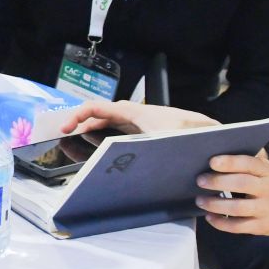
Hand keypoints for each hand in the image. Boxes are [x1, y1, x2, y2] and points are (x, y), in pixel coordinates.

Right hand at [61, 100, 216, 136]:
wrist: (206, 132)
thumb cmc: (185, 132)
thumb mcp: (157, 141)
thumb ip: (136, 148)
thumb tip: (116, 161)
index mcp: (131, 112)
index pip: (95, 107)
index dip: (76, 116)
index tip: (65, 128)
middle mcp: (130, 114)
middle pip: (97, 115)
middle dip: (78, 124)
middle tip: (63, 137)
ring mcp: (135, 122)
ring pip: (104, 123)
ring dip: (88, 131)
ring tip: (74, 142)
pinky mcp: (139, 131)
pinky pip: (113, 130)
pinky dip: (100, 136)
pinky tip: (96, 147)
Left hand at [194, 153, 268, 237]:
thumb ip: (251, 162)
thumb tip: (224, 150)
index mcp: (268, 172)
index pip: (250, 164)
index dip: (231, 162)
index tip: (212, 161)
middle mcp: (268, 189)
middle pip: (242, 184)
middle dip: (218, 182)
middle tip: (200, 180)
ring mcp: (265, 209)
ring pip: (238, 208)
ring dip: (215, 204)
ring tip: (200, 200)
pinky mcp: (261, 226)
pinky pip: (238, 227)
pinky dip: (221, 223)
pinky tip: (210, 217)